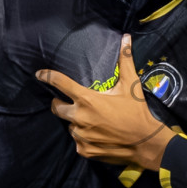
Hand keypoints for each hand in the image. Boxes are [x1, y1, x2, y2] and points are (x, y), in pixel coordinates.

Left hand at [39, 36, 174, 169]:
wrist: (146, 143)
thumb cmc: (137, 112)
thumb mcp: (131, 85)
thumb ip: (125, 60)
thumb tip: (126, 38)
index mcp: (87, 99)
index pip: (59, 83)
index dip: (47, 76)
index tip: (40, 74)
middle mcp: (79, 118)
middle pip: (56, 107)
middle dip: (60, 103)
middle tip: (73, 103)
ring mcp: (80, 136)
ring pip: (69, 125)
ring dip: (76, 122)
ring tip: (94, 121)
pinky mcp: (84, 150)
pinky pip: (77, 141)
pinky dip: (84, 137)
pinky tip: (98, 135)